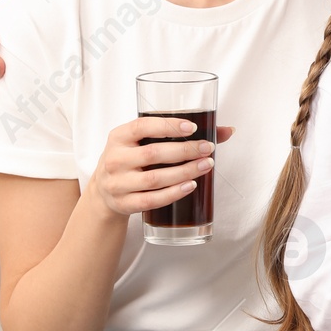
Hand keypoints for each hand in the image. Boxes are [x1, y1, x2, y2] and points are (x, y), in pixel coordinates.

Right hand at [86, 119, 233, 224]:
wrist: (103, 191)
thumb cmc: (132, 160)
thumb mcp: (144, 141)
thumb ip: (180, 133)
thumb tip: (227, 131)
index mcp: (119, 136)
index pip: (142, 126)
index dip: (168, 126)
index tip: (192, 127)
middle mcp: (114, 159)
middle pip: (153, 154)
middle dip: (185, 151)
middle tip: (208, 149)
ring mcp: (117, 183)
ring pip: (155, 179)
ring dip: (184, 172)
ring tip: (205, 166)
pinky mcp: (124, 204)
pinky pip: (151, 200)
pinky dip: (173, 193)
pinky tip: (190, 186)